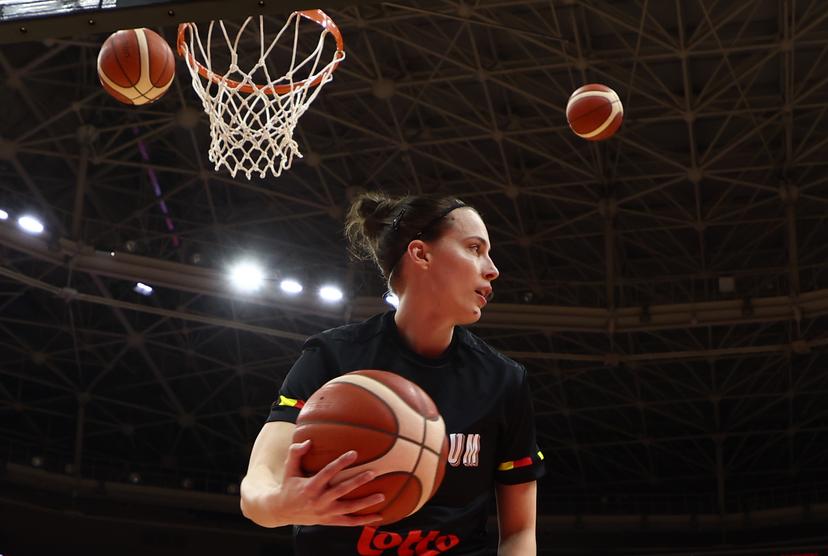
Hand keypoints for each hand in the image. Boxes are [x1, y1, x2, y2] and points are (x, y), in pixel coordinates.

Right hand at [268, 440, 384, 526]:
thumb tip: (308, 441)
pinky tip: (378, 516)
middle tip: (373, 473)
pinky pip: (349, 522)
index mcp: (310, 486)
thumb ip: (296, 453)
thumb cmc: (289, 486)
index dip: (341, 463)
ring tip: (382, 495)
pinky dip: (364, 521)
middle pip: (342, 490)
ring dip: (366, 503)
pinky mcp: (330, 521)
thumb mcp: (289, 469)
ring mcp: (326, 512)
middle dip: (358, 482)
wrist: (282, 511)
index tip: (354, 453)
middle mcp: (319, 500)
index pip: (328, 472)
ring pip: (349, 508)